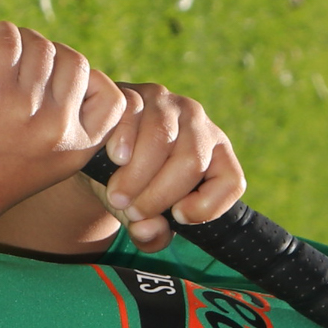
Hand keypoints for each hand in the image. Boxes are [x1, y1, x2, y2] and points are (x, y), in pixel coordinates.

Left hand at [0, 22, 126, 228]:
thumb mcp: (46, 164)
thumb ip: (63, 131)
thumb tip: (64, 77)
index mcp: (79, 148)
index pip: (115, 98)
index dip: (90, 83)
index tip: (61, 86)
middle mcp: (58, 128)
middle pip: (73, 61)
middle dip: (49, 57)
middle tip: (19, 70)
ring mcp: (26, 107)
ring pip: (40, 45)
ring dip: (21, 41)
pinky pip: (8, 38)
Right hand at [94, 84, 247, 251]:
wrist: (95, 154)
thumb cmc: (132, 188)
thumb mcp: (144, 216)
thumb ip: (151, 234)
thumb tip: (147, 229)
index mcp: (215, 153)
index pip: (231, 180)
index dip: (208, 205)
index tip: (177, 217)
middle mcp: (197, 123)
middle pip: (192, 161)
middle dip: (159, 195)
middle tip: (132, 211)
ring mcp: (166, 103)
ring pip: (162, 137)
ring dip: (137, 175)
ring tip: (116, 196)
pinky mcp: (133, 92)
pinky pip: (133, 113)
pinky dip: (123, 140)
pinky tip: (115, 158)